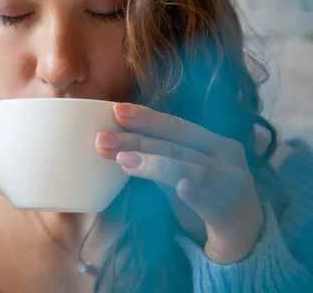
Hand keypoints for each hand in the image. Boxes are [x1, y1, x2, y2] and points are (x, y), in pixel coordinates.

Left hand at [95, 103, 263, 263]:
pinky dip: (196, 192)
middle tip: (103, 139)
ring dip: (155, 163)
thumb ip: (158, 161)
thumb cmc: (208, 201)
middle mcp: (227, 159)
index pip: (177, 126)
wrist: (248, 240)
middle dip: (137, 139)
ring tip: (123, 160)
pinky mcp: (233, 215)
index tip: (115, 110)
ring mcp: (233, 185)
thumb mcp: (182, 175)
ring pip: (191, 168)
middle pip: (177, 143)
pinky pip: (212, 200)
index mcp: (215, 144)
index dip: (146, 117)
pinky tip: (181, 187)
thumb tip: (117, 146)